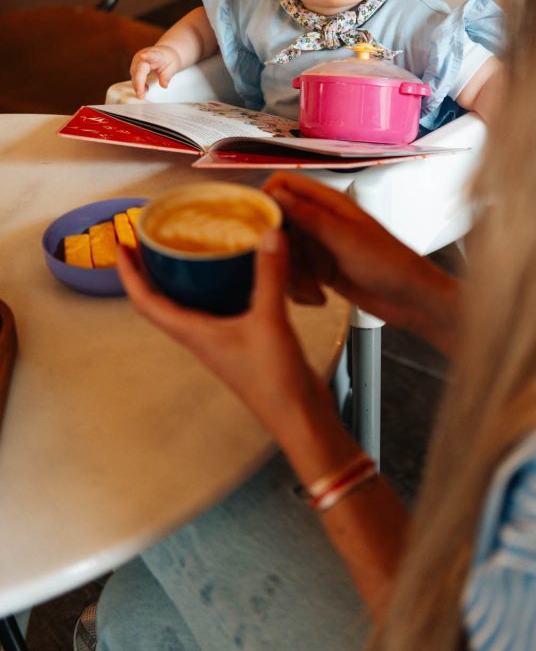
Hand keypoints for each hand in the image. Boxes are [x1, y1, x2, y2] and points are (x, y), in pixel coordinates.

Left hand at [116, 229, 318, 429]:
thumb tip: (268, 233)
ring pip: (188, 302)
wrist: (299, 416)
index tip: (121, 242)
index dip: (128, 272)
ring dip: (180, 276)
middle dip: (149, 269)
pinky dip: (216, 283)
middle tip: (148, 237)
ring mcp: (219, 338)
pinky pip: (217, 304)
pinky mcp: (241, 338)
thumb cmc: (274, 382)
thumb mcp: (270, 321)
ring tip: (184, 246)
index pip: (145, 301)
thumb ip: (269, 275)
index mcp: (192, 333)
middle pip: (160, 299)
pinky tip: (233, 268)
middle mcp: (199, 335)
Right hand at [130, 44, 182, 97]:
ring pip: (134, 73)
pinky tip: (144, 88)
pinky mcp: (135, 64)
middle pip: (139, 69)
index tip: (143, 56)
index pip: (152, 55)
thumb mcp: (173, 68)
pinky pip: (134, 75)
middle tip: (141, 96)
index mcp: (156, 55)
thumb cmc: (169, 59)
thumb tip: (164, 85)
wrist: (166, 53)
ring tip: (144, 93)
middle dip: (138, 83)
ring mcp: (138, 59)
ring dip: (137, 85)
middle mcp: (145, 55)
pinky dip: (138, 83)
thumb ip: (167, 76)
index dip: (148, 56)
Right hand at [264, 174, 458, 351]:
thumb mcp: (345, 238)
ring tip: (311, 291)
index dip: (265, 198)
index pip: (285, 183)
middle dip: (276, 247)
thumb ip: (309, 216)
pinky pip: (294, 274)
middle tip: (283, 268)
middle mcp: (322, 221)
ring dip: (290, 274)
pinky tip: (317, 298)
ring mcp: (321, 246)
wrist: (413, 300)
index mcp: (329, 203)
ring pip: (284, 252)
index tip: (257, 226)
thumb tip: (276, 193)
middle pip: (278, 222)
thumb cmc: (390, 264)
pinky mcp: (321, 271)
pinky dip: (299, 288)